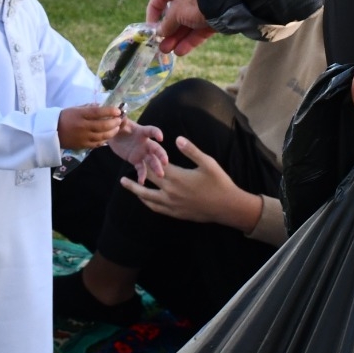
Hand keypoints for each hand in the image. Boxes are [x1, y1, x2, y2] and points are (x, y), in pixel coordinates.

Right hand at [58, 104, 122, 149]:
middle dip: (114, 123)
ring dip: (112, 132)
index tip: (118, 110)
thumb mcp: (75, 109)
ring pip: (102, 136)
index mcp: (80, 115)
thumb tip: (102, 106)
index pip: (98, 112)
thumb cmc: (64, 117)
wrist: (52, 132)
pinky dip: (104, 140)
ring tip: (116, 128)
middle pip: (103, 126)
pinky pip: (97, 144)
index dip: (110, 111)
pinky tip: (108, 137)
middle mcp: (83, 126)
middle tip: (119, 120)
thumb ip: (89, 107)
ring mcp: (83, 137)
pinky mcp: (83, 146)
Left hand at [107, 117, 168, 183]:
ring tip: (161, 175)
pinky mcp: (136, 160)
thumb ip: (121, 121)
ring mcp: (142, 153)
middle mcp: (145, 143)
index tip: (160, 137)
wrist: (114, 135)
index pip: (151, 131)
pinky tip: (141, 182)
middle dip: (161, 155)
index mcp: (142, 131)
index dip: (156, 133)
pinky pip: (141, 168)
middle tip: (165, 162)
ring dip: (156, 167)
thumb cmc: (119, 126)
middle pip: (156, 149)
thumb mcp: (119, 122)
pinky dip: (142, 175)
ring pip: (151, 161)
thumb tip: (120, 117)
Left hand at [119, 136, 259, 228]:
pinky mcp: (175, 213)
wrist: (227, 207)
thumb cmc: (219, 182)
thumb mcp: (207, 163)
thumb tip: (177, 139)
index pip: (155, 166)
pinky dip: (147, 202)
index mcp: (177, 177)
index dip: (146, 159)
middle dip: (137, 172)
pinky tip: (144, 199)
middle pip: (147, 181)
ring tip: (126, 184)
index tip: (138, 152)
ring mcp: (172, 205)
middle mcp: (170, 192)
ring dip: (135, 190)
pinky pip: (156, 208)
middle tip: (125, 167)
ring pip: (147, 197)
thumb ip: (191, 151)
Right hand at [147, 0, 215, 55]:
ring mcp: (201, 9)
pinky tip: (181, 51)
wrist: (227, 3)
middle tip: (160, 44)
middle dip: (167, 31)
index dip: (153, 9)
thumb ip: (166, 23)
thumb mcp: (176, 12)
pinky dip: (189, 41)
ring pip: (185, 26)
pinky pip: (197, 32)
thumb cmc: (196, 1)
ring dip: (176, 39)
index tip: (151, 24)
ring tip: (167, 51)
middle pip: (174, 15)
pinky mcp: (211, 20)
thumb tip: (159, 32)